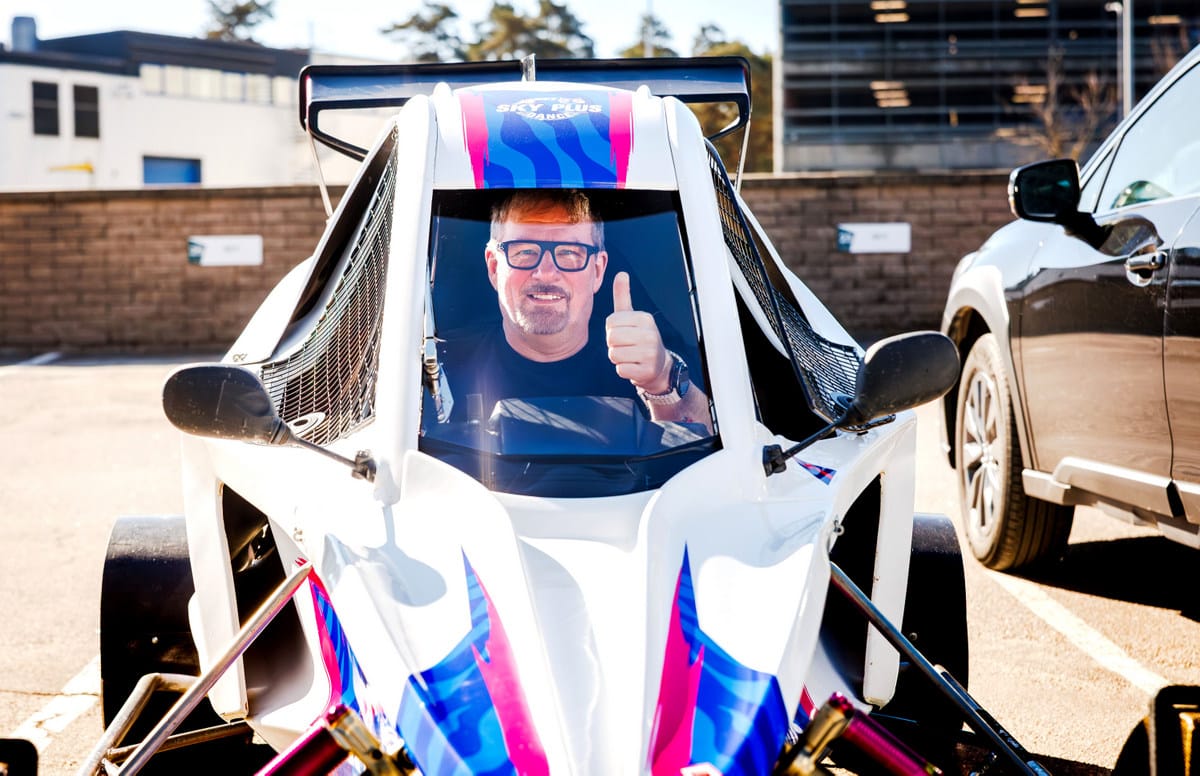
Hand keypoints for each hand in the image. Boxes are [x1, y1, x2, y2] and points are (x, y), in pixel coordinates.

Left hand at [605, 271, 670, 393]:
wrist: (659, 366)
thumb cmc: (640, 338)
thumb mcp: (632, 316)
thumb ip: (623, 295)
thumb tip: (621, 273)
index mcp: (645, 318)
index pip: (611, 322)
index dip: (612, 329)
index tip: (624, 332)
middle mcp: (650, 334)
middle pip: (611, 338)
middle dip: (614, 344)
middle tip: (627, 346)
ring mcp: (650, 354)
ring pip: (614, 355)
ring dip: (618, 358)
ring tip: (630, 356)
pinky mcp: (647, 371)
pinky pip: (620, 370)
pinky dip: (623, 370)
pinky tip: (634, 366)